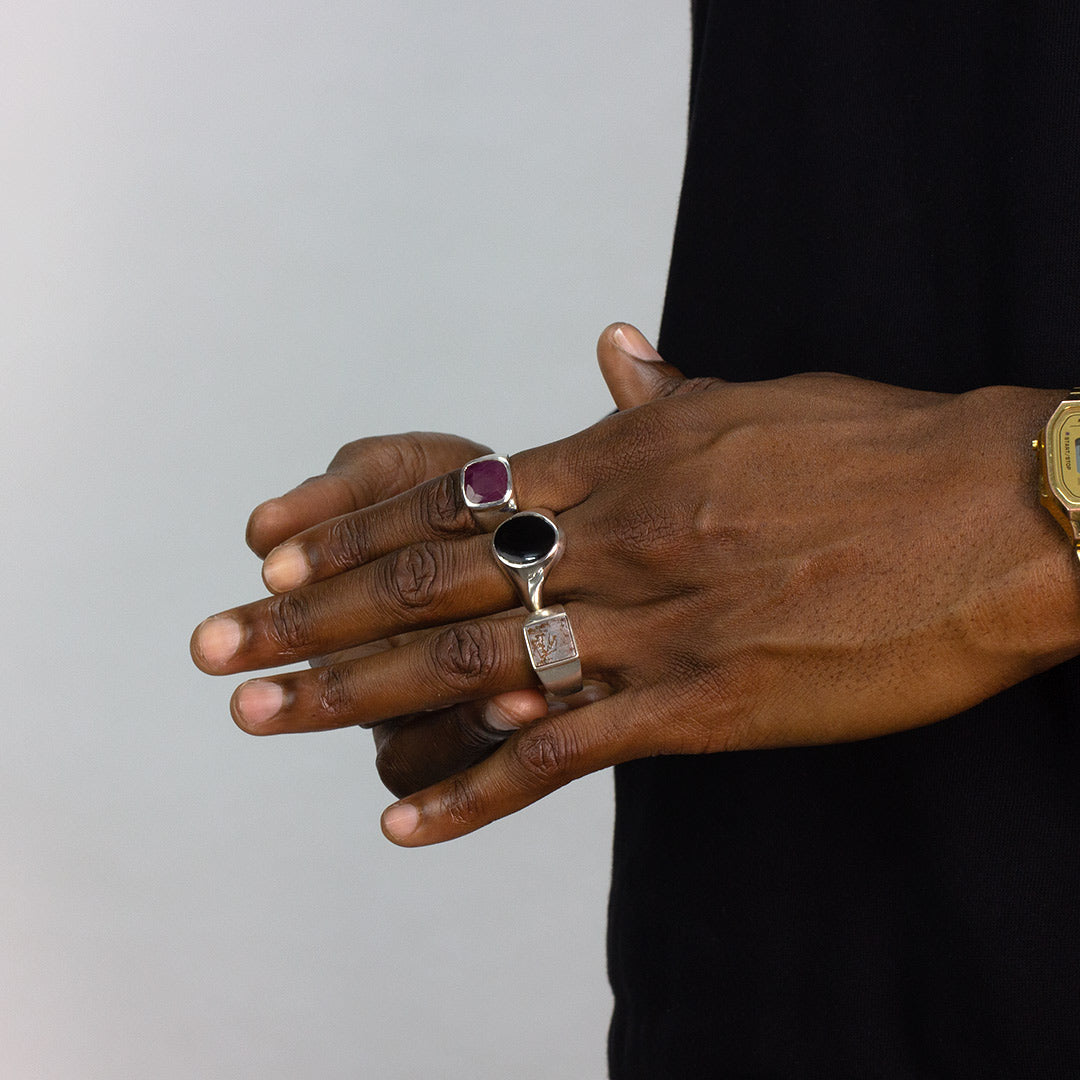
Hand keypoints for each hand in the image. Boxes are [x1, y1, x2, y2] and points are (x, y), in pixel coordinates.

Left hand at [192, 325, 1079, 845]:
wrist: (1000, 515)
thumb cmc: (884, 451)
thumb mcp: (759, 403)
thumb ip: (666, 394)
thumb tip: (613, 350)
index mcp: (626, 457)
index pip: (449, 489)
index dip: (345, 522)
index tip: (264, 545)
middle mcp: (619, 535)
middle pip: (429, 576)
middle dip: (308, 611)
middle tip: (213, 639)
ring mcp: (656, 625)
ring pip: (470, 661)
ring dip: (353, 694)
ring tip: (259, 714)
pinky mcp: (705, 707)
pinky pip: (566, 753)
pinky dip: (478, 793)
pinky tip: (402, 821)